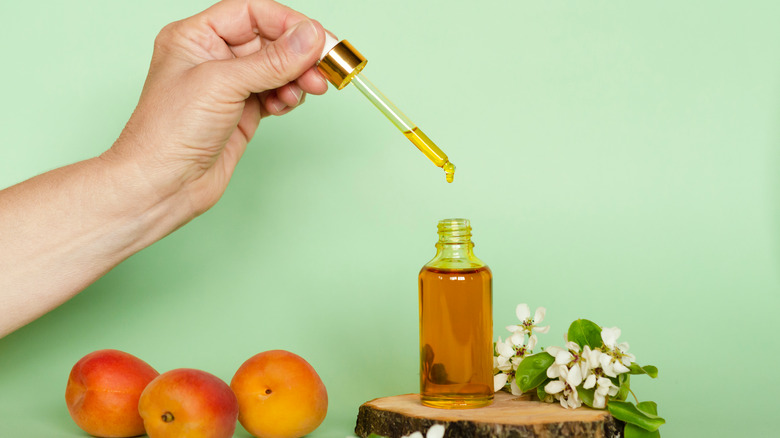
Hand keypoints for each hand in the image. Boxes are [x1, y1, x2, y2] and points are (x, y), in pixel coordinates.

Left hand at [107, 0, 327, 218]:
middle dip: (299, 54)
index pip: (252, 13)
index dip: (287, 23)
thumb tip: (311, 36)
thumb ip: (271, 60)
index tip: (318, 39)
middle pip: (270, 40)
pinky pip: (276, 93)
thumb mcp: (223, 85)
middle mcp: (213, 56)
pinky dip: (287, 97)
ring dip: (296, 78)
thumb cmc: (169, 131)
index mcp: (197, 36)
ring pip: (277, 69)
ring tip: (307, 91)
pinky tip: (284, 105)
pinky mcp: (242, 112)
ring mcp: (228, 86)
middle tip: (324, 69)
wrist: (162, 184)